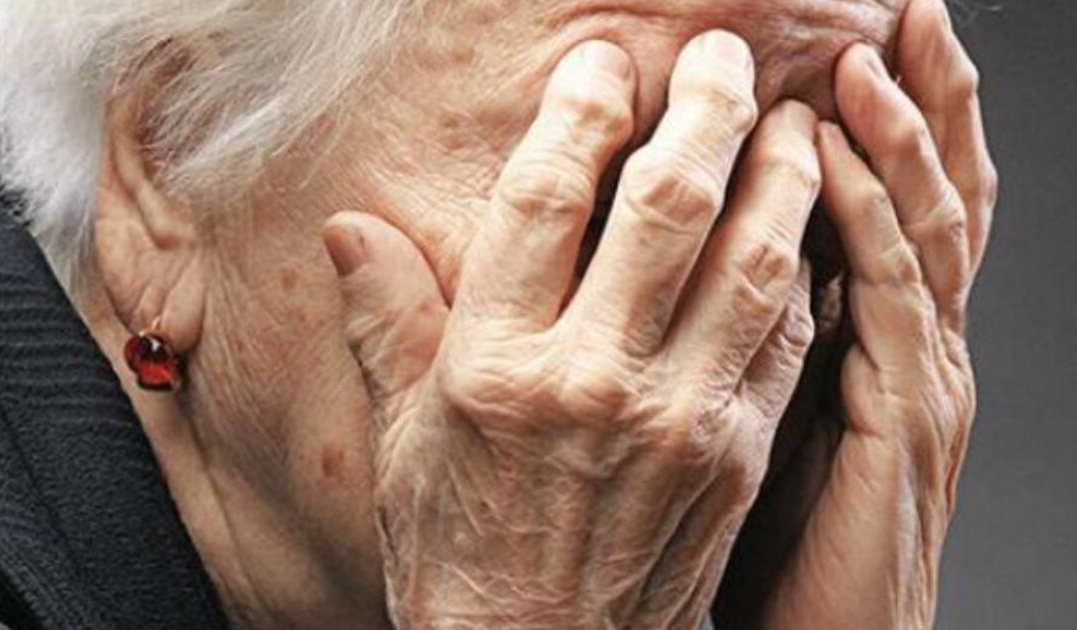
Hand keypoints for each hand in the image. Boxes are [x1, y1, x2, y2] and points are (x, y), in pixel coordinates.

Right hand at [323, 33, 821, 628]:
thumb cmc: (461, 554)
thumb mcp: (400, 441)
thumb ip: (384, 321)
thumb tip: (347, 228)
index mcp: (496, 367)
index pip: (543, 200)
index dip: (579, 112)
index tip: (602, 63)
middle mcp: (593, 381)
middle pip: (667, 206)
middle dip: (702, 108)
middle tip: (719, 56)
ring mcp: (679, 418)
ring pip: (753, 261)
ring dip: (779, 175)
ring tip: (786, 121)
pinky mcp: (737, 455)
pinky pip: (785, 339)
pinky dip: (803, 274)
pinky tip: (805, 231)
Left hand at [712, 0, 997, 626]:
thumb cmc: (755, 535)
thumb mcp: (746, 410)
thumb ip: (735, 328)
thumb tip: (683, 256)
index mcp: (876, 336)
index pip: (889, 204)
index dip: (883, 120)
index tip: (851, 41)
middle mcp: (911, 343)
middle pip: (929, 193)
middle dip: (918, 95)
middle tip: (901, 8)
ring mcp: (920, 377)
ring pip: (925, 224)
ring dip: (902, 127)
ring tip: (876, 42)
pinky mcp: (908, 419)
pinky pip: (895, 296)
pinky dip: (870, 215)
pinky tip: (834, 152)